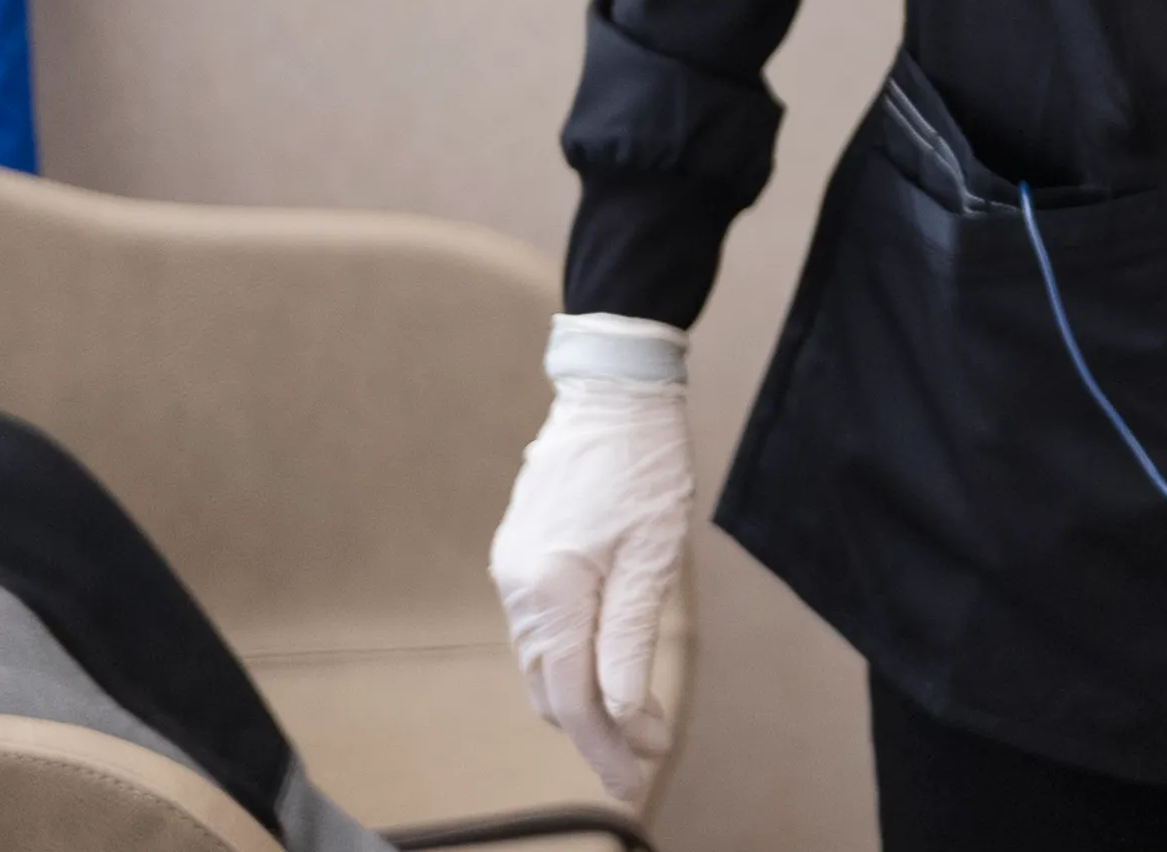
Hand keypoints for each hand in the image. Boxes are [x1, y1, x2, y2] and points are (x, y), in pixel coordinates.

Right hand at [487, 314, 693, 797]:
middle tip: (645, 757)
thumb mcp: (653, 555)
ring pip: (542, 661)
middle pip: (549, 685)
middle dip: (595, 729)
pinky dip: (569, 660)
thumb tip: (621, 712)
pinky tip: (602, 669)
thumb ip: (630, 638)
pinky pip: (540, 628)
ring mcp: (513, 569)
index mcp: (549, 589)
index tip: (636, 776)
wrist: (613, 389)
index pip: (572, 694)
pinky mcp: (520, 554)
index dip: (602, 744)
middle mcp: (518, 586)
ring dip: (582, 697)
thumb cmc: (645, 462)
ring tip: (633, 724)